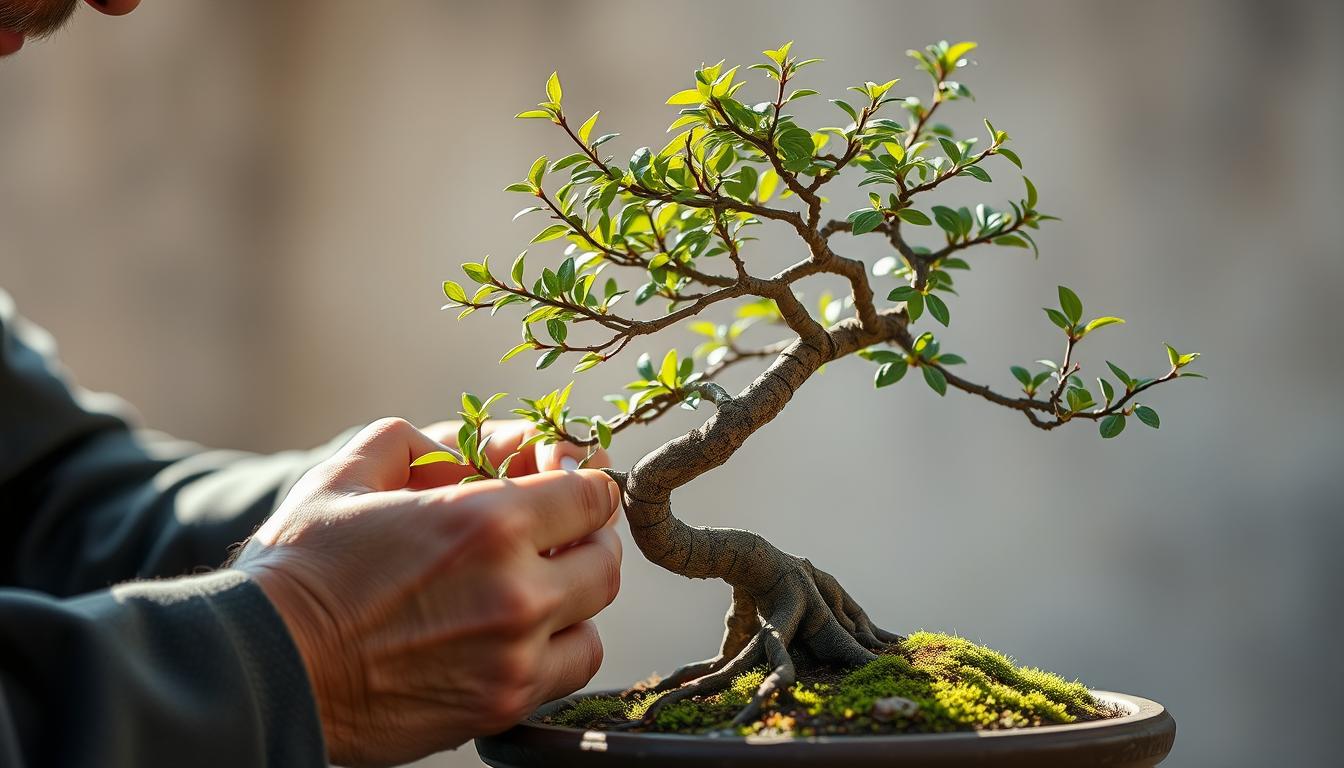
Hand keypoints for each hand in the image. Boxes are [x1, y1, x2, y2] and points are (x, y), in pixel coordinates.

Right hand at [234, 418, 621, 765]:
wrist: (266, 668)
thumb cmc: (301, 568)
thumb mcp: (350, 475)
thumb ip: (420, 443)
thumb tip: (478, 441)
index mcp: (488, 521)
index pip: (591, 493)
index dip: (583, 481)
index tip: (566, 483)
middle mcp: (517, 588)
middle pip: (604, 557)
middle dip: (584, 537)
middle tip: (555, 535)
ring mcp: (516, 654)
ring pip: (594, 615)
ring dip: (574, 596)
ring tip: (535, 587)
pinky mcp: (503, 704)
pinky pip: (572, 667)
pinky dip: (560, 647)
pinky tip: (521, 634)